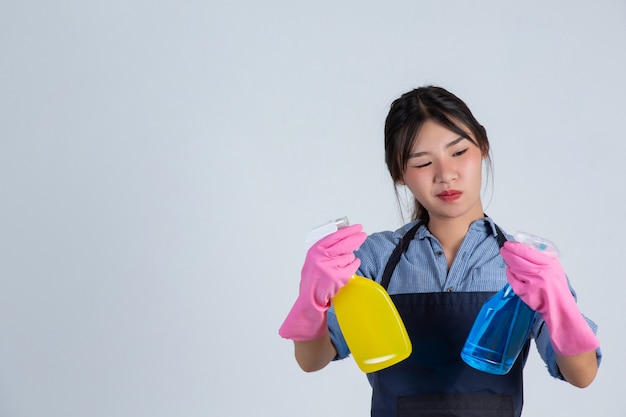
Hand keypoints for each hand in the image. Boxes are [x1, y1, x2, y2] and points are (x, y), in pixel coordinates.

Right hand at [279, 224, 367, 340]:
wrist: (310, 298)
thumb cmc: (313, 279)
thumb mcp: (314, 259)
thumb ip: (325, 250)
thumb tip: (342, 238)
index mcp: (315, 250)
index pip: (334, 236)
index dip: (347, 230)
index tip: (357, 227)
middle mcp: (321, 257)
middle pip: (344, 244)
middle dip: (356, 238)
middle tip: (363, 235)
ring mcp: (330, 267)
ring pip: (349, 256)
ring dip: (349, 259)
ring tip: (341, 266)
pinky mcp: (338, 276)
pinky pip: (352, 266)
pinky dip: (353, 266)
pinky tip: (347, 269)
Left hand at [500, 241, 599, 355]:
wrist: (559, 307)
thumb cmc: (557, 287)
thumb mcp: (555, 267)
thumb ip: (542, 257)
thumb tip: (524, 247)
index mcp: (549, 265)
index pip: (527, 251)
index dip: (515, 246)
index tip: (509, 244)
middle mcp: (540, 273)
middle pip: (517, 259)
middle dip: (508, 253)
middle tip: (504, 249)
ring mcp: (531, 283)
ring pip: (514, 268)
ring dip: (509, 263)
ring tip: (509, 260)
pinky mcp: (525, 292)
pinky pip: (512, 280)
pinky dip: (510, 275)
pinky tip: (512, 272)